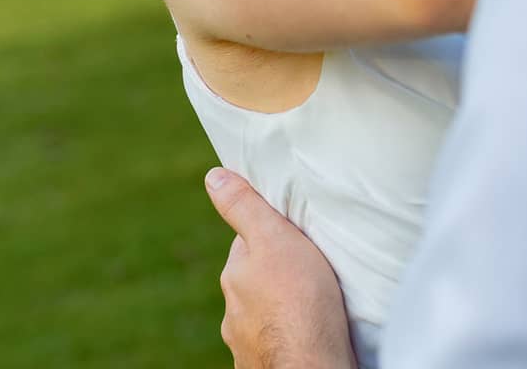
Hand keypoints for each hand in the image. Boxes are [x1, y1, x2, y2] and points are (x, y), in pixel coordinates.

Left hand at [204, 167, 355, 368]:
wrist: (310, 364)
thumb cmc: (299, 300)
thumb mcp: (274, 238)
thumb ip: (245, 209)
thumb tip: (213, 176)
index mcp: (235, 275)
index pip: (248, 244)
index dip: (271, 235)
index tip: (293, 234)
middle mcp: (234, 310)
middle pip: (257, 280)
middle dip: (277, 274)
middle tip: (309, 268)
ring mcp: (246, 342)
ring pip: (266, 314)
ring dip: (283, 308)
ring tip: (313, 303)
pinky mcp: (264, 363)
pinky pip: (277, 342)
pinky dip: (289, 335)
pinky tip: (308, 333)